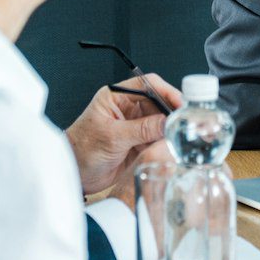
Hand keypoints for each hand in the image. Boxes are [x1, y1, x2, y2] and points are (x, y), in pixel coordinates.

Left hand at [66, 73, 182, 197]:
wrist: (74, 175)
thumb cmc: (81, 150)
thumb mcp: (112, 137)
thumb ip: (141, 129)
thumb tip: (167, 122)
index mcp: (116, 97)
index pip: (147, 85)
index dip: (166, 91)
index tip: (180, 103)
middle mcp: (127, 108)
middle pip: (158, 103)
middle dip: (172, 112)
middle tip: (185, 122)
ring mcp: (134, 126)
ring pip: (161, 121)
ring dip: (170, 128)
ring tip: (181, 135)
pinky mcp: (139, 143)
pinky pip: (158, 139)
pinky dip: (166, 142)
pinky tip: (172, 146)